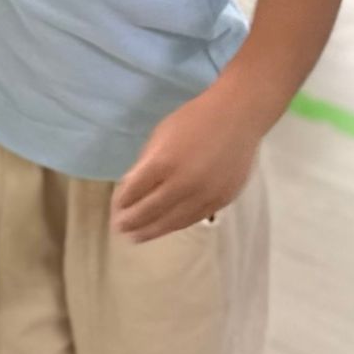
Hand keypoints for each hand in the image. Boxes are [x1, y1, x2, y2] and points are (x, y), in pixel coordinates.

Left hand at [113, 91, 261, 241]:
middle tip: (120, 229)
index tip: (116, 208)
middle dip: (132, 222)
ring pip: (172, 221)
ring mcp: (204, 195)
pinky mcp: (221, 200)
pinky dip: (176, 225)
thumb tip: (131, 188)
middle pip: (150, 211)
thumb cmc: (195, 119)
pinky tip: (166, 228)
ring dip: (152, 231)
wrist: (238, 116)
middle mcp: (183, 183)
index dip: (122, 202)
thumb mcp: (161, 134)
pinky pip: (193, 219)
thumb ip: (146, 163)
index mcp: (163, 163)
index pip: (134, 191)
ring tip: (138, 237)